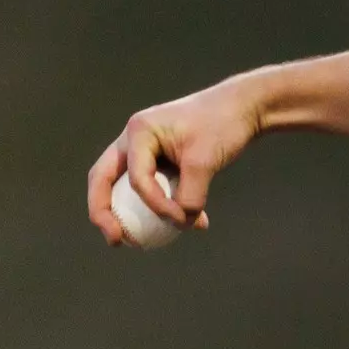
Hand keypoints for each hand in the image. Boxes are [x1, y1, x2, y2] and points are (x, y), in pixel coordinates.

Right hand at [86, 79, 265, 245]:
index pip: (137, 178)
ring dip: (128, 213)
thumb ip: (191, 194)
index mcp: (140, 132)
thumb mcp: (205, 161)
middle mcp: (134, 139)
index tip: (181, 220)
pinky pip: (152, 187)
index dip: (155, 205)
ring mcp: (144, 149)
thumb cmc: (223, 124)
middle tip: (115, 240)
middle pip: (104, 179)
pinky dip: (163, 206)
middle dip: (104, 212)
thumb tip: (182, 224)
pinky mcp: (159, 160)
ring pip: (124, 186)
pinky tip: (191, 224)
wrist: (244, 107)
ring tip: (134, 241)